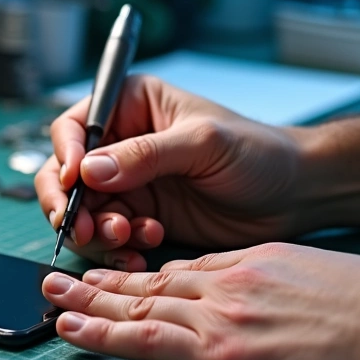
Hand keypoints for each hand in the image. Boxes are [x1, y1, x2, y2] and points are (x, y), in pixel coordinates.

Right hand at [36, 75, 317, 270]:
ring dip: (97, 232)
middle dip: (71, 205)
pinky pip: (109, 238)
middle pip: (65, 176)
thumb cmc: (258, 153)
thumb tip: (88, 169)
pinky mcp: (142, 218)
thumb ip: (145, 154)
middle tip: (86, 229)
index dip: (64, 157)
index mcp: (131, 106)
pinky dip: (116, 250)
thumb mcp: (203, 143)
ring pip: (85, 213)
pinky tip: (140, 253)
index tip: (72, 185)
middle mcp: (122, 145)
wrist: (294, 195)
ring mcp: (130, 185)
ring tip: (129, 239)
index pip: (73, 128)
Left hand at [41, 243, 359, 359]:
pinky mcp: (220, 350)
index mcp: (251, 264)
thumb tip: (259, 300)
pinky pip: (145, 338)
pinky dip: (102, 332)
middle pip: (150, 278)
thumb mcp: (317, 275)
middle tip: (61, 274)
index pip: (183, 268)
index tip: (119, 276)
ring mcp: (219, 314)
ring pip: (137, 302)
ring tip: (52, 295)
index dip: (143, 273)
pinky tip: (72, 328)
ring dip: (88, 299)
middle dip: (101, 277)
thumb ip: (275, 283)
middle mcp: (227, 282)